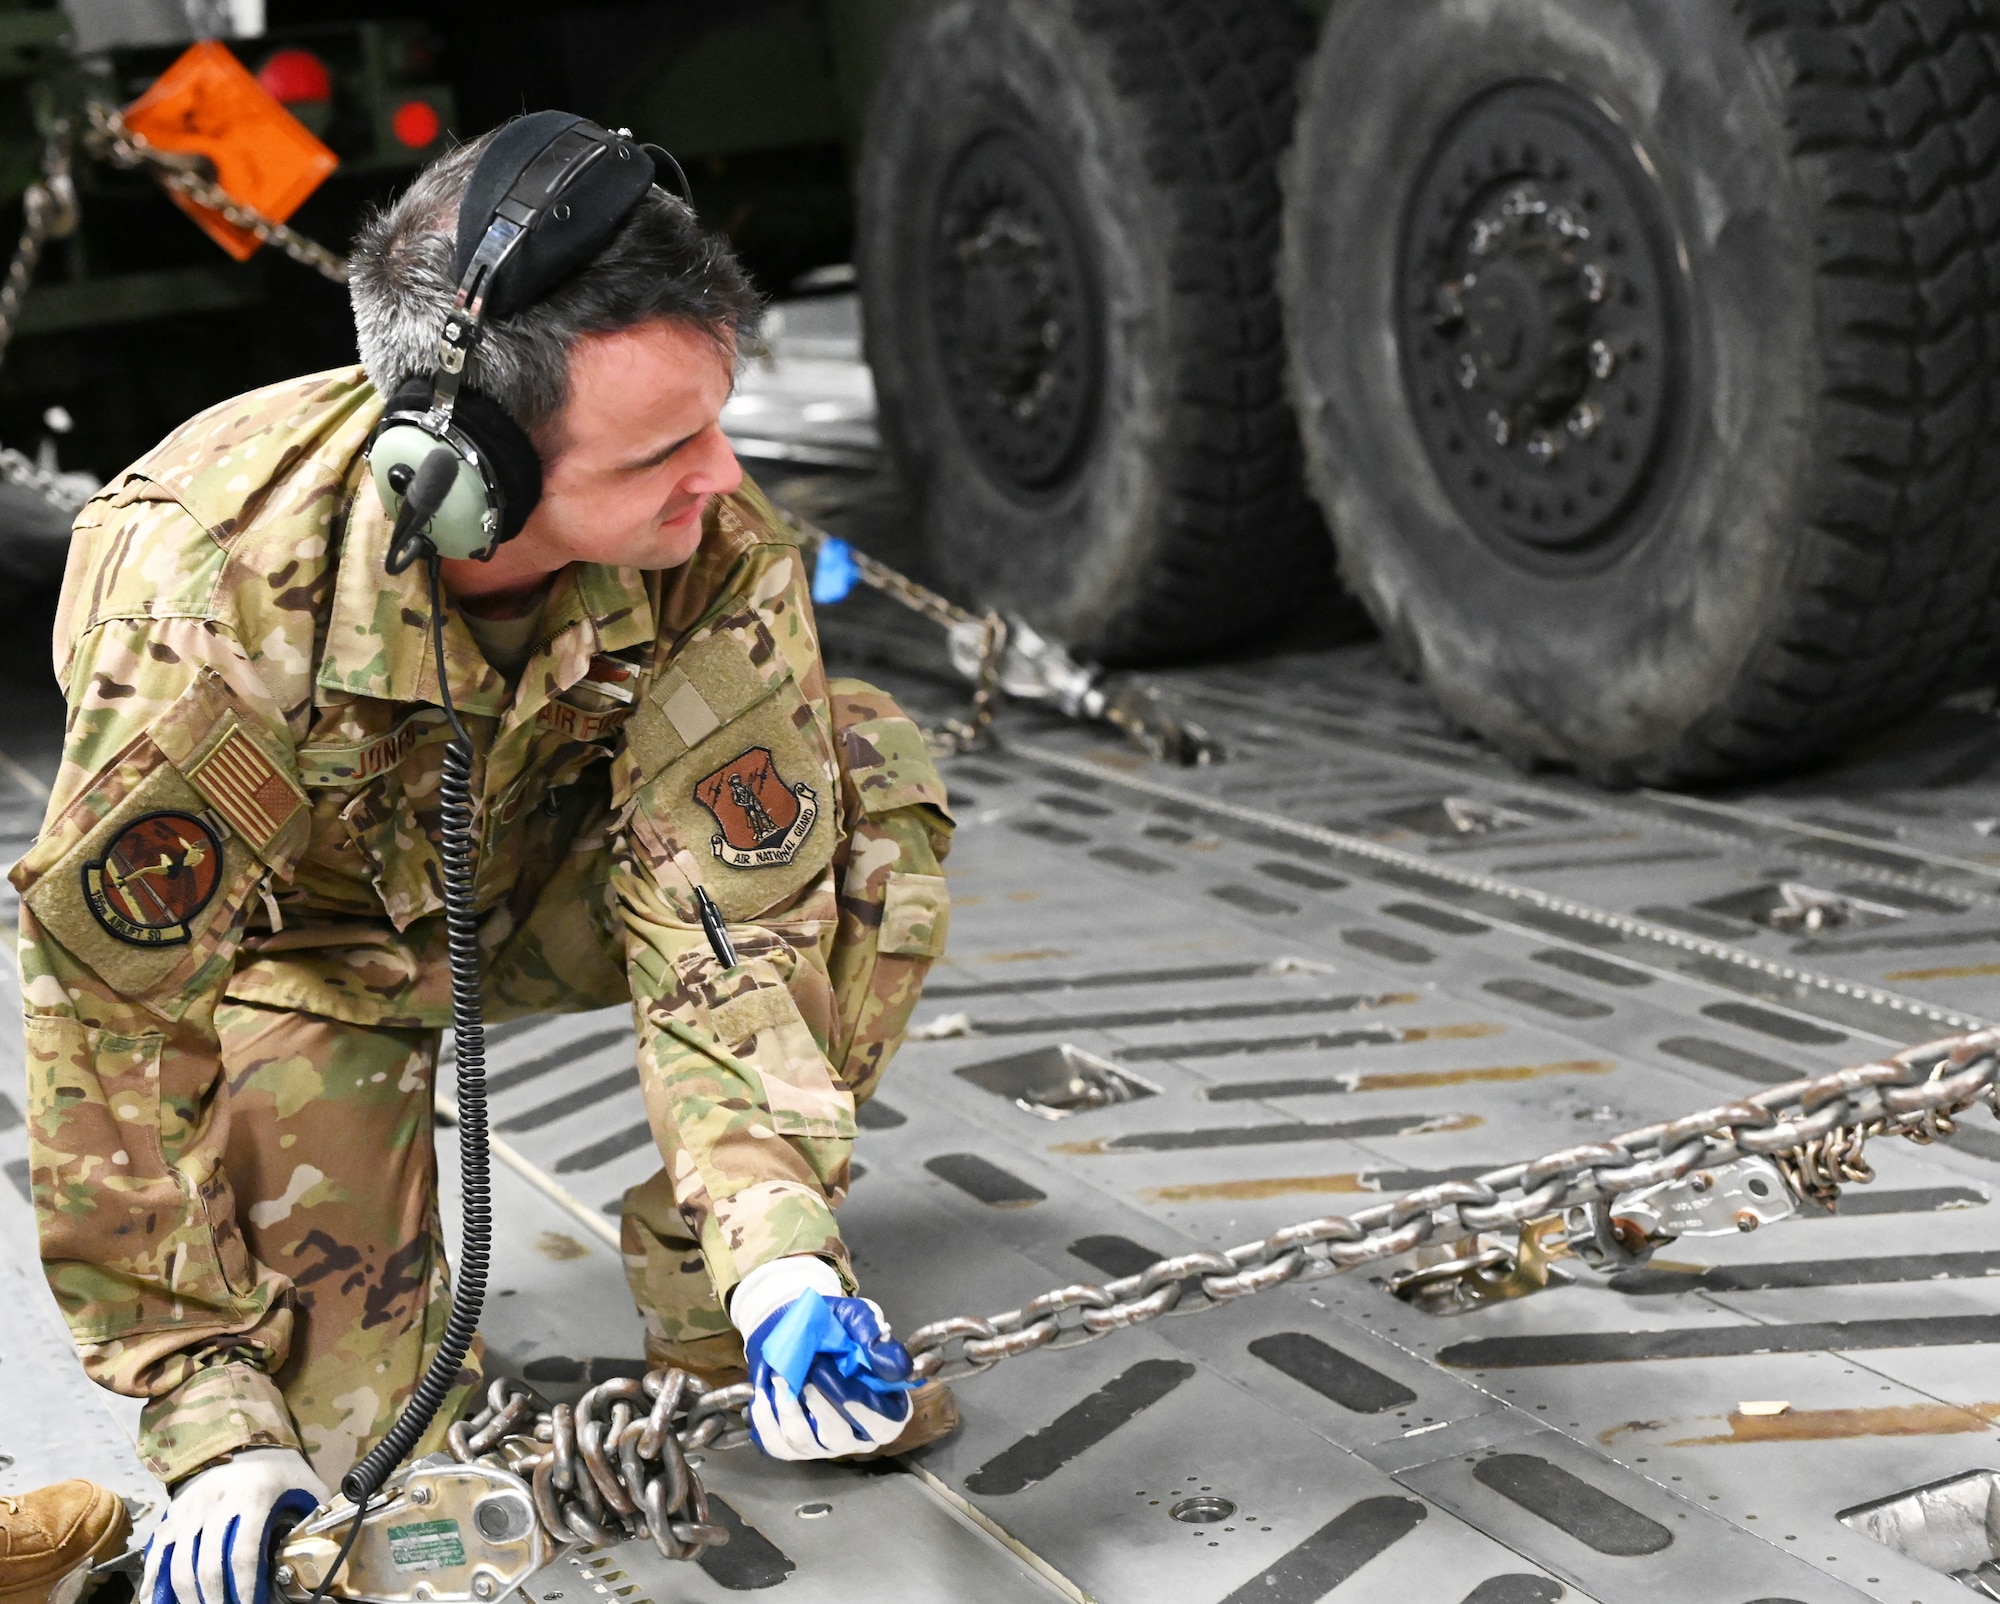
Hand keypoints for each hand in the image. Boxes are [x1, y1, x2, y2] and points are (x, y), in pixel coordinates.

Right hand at [143, 1448, 326, 1603]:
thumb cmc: (283, 1473)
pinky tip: (157, 1601)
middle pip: (209, 1563)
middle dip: (215, 1599)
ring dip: (188, 1596)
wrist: (250, 1441)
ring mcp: (191, 1506)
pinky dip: (154, 1579)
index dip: (245, 1587)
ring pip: (180, 1562)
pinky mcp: (175, 1511)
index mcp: (255, 1495)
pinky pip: (158, 1550)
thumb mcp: (309, 1488)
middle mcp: (217, 1500)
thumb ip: (316, 1520)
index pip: (243, 1552)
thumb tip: (323, 1552)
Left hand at [731, 1257, 914, 1460]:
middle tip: (811, 1368)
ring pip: (802, 1440)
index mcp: (886, 1410)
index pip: (882, 1424)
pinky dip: (765, 1418)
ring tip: (781, 1375)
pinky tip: (766, 1393)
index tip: (844, 1378)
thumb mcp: (859, 1319)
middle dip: (820, 1402)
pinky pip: (775, 1443)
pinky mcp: (791, 1447)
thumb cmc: (835, 1326)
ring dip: (788, 1406)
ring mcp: (822, 1446)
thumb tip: (895, 1368)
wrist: (796, 1330)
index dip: (861, 1405)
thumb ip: (875, 1339)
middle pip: (838, 1436)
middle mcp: (856, 1436)